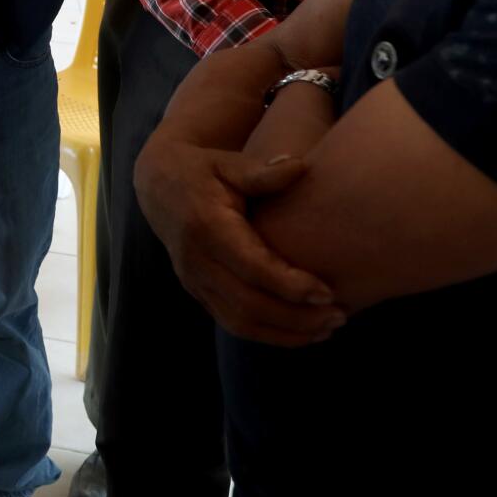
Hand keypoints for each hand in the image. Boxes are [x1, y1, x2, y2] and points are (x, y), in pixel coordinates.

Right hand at [133, 133, 343, 345]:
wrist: (158, 183)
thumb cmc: (201, 169)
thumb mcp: (227, 162)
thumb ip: (261, 171)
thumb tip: (301, 166)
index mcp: (205, 226)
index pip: (251, 267)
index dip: (290, 286)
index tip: (329, 292)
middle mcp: (195, 260)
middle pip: (248, 304)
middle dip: (296, 318)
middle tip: (338, 316)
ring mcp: (192, 280)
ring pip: (240, 322)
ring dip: (286, 333)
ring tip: (327, 329)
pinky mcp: (196, 291)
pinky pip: (232, 323)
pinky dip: (269, 334)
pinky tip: (302, 332)